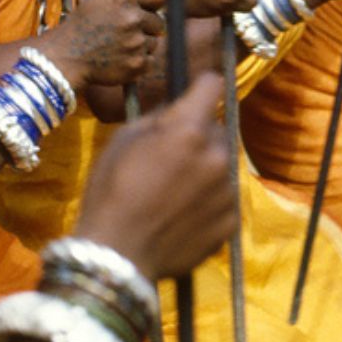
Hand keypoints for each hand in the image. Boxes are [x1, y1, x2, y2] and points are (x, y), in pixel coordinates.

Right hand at [52, 0, 165, 88]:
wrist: (66, 57)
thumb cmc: (82, 27)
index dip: (158, 1)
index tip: (154, 6)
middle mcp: (132, 19)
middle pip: (159, 21)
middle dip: (147, 26)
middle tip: (128, 31)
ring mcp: (136, 43)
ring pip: (154, 42)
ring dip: (142, 45)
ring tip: (120, 46)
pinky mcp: (138, 64)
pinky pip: (150, 60)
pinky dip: (140, 61)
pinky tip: (122, 58)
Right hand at [73, 73, 235, 280]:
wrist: (119, 255)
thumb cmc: (111, 191)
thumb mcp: (124, 139)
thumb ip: (159, 117)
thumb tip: (178, 108)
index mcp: (189, 130)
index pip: (212, 85)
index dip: (201, 87)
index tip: (194, 94)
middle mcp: (217, 155)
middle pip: (217, 130)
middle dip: (199, 135)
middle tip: (172, 156)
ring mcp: (227, 191)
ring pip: (222, 164)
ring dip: (205, 168)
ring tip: (175, 191)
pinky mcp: (230, 222)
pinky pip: (223, 198)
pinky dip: (208, 201)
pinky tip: (182, 214)